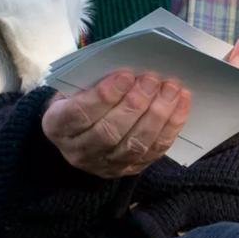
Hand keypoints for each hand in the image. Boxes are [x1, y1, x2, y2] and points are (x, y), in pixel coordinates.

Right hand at [42, 70, 191, 178]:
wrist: (78, 133)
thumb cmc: (77, 99)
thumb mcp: (72, 86)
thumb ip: (92, 79)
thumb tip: (129, 67)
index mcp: (57, 126)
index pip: (80, 114)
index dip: (104, 95)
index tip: (126, 75)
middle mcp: (78, 152)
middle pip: (110, 132)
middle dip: (136, 103)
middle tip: (153, 79)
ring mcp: (105, 165)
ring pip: (135, 145)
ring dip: (158, 115)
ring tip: (171, 89)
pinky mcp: (129, 170)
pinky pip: (154, 151)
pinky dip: (171, 126)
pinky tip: (181, 102)